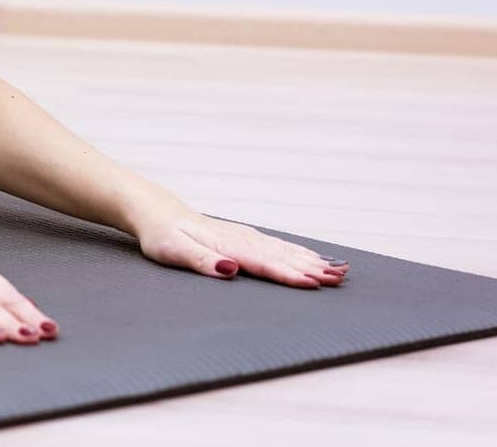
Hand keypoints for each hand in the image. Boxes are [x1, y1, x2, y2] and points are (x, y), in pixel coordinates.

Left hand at [135, 206, 349, 286]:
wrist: (156, 212)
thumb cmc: (162, 235)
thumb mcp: (173, 250)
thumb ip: (201, 261)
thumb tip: (230, 270)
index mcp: (226, 246)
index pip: (263, 264)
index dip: (289, 274)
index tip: (315, 283)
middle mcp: (240, 240)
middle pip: (281, 257)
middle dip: (311, 268)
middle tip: (340, 279)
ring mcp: (244, 237)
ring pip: (284, 250)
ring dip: (311, 260)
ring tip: (339, 270)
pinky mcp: (243, 237)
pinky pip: (277, 246)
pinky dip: (298, 251)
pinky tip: (312, 257)